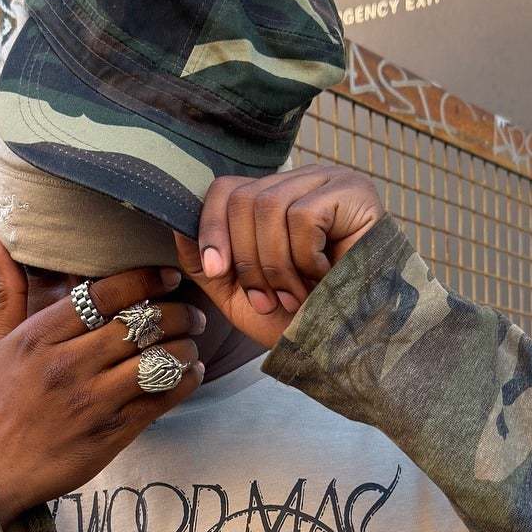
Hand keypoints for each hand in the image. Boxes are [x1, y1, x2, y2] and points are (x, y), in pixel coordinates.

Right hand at [0, 235, 206, 526]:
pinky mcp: (111, 434)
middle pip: (141, 324)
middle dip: (178, 313)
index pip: (104, 295)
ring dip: (185, 348)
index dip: (145, 280)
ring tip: (192, 345)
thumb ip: (6, 292)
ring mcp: (93, 401)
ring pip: (158, 361)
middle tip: (192, 313)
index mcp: (40, 338)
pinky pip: (162, 400)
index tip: (168, 276)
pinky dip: (184, 382)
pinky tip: (190, 374)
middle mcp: (69, 365)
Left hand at [171, 166, 383, 347]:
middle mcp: (302, 182)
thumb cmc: (301, 323)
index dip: (212, 228)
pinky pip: (303, 216)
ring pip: (270, 206)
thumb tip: (176, 223)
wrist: (352, 351)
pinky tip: (326, 277)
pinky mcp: (355, 191)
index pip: (226, 188)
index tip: (218, 272)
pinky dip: (306, 259)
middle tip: (271, 299)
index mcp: (275, 200)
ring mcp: (331, 181)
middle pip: (244, 198)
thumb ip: (207, 262)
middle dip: (248, 260)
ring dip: (276, 266)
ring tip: (297, 296)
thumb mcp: (239, 295)